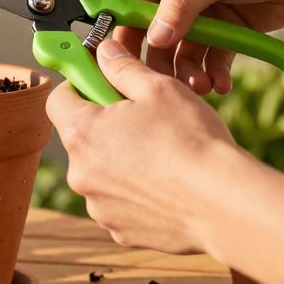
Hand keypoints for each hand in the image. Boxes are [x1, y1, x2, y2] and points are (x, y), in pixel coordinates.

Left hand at [46, 40, 248, 253]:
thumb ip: (122, 66)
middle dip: (106, 123)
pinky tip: (168, 184)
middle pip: (82, 137)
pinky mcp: (121, 231)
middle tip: (143, 117)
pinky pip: (120, 201)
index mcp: (82, 133)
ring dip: (121, 159)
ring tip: (162, 153)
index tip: (103, 81)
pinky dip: (137, 191)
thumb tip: (104, 52)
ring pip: (102, 171)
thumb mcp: (158, 88)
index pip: (59, 99)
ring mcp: (99, 206)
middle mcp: (80, 174)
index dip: (80, 85)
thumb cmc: (192, 141)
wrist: (225, 205)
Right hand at [117, 0, 283, 93]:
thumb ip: (183, 5)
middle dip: (162, 63)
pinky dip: (215, 74)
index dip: (123, 34)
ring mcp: (204, 16)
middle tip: (168, 86)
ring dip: (190, 73)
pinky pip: (212, 60)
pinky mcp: (228, 34)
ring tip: (203, 87)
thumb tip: (155, 37)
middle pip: (156, 37)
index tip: (117, 64)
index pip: (132, 5)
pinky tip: (223, 85)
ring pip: (184, 54)